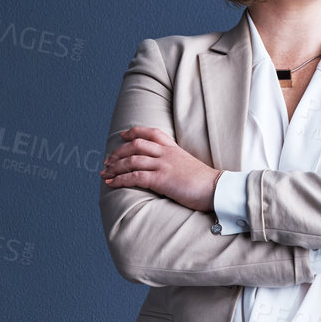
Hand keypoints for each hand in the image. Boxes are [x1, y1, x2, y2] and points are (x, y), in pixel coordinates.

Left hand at [100, 126, 219, 211]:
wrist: (216, 189)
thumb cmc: (205, 182)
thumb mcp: (188, 166)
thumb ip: (175, 163)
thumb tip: (166, 170)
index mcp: (173, 148)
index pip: (151, 132)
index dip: (134, 132)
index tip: (124, 135)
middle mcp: (166, 153)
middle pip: (136, 144)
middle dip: (118, 152)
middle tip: (108, 161)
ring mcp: (163, 165)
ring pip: (132, 160)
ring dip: (115, 166)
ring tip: (105, 173)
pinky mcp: (161, 179)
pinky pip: (135, 177)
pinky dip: (120, 179)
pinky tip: (112, 183)